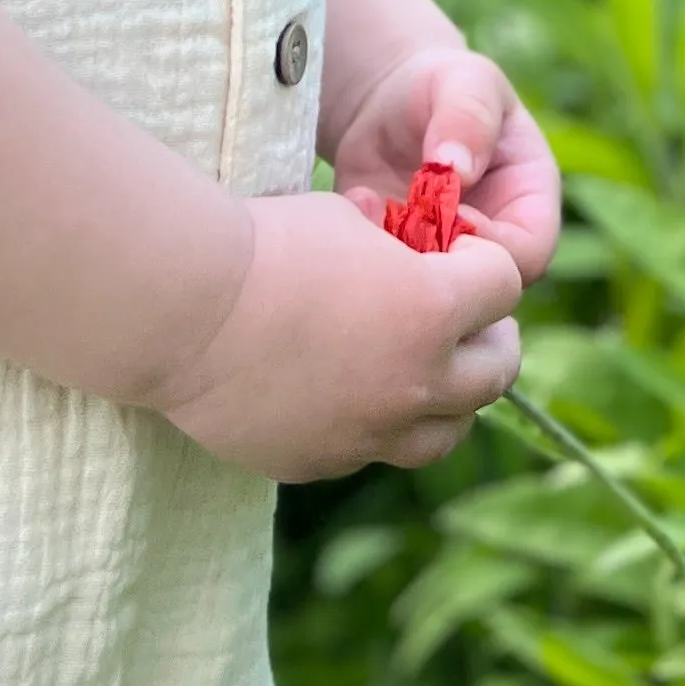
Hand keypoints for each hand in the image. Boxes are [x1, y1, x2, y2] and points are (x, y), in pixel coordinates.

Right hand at [142, 188, 524, 479]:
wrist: (178, 309)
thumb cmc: (262, 244)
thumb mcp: (348, 224)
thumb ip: (402, 254)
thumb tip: (420, 265)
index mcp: (431, 311)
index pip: (505, 286)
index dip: (484, 262)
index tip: (458, 253)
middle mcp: (414, 383)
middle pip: (497, 371)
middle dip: (489, 335)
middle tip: (466, 316)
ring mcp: (368, 433)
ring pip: (447, 432)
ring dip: (448, 396)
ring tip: (423, 367)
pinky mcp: (320, 461)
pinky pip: (373, 449)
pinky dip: (377, 421)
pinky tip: (347, 388)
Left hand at [323, 46, 562, 286]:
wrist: (389, 99)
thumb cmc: (443, 84)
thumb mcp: (466, 81)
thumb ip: (469, 116)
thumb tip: (459, 168)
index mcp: (529, 202)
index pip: (529, 253)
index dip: (494, 247)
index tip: (451, 214)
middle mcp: (493, 238)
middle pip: (485, 287)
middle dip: (443, 260)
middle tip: (405, 218)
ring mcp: (445, 254)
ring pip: (435, 294)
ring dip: (402, 260)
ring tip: (376, 206)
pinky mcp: (401, 259)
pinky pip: (390, 283)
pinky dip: (369, 251)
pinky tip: (356, 205)